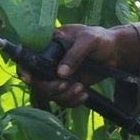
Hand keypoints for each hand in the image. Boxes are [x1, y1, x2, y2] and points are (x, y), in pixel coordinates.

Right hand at [19, 23, 139, 106]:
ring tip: (80, 89)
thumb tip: (60, 74)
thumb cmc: (100, 39)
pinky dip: (72, 101)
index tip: (29, 78)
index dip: (25, 69)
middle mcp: (50, 61)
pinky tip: (84, 95)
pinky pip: (63, 99)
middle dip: (49, 87)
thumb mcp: (89, 40)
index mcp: (50, 44)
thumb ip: (75, 54)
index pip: (29, 56)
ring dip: (63, 96)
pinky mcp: (68, 85)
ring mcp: (59, 75)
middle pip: (37, 81)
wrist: (115, 52)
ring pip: (50, 93)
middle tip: (64, 86)